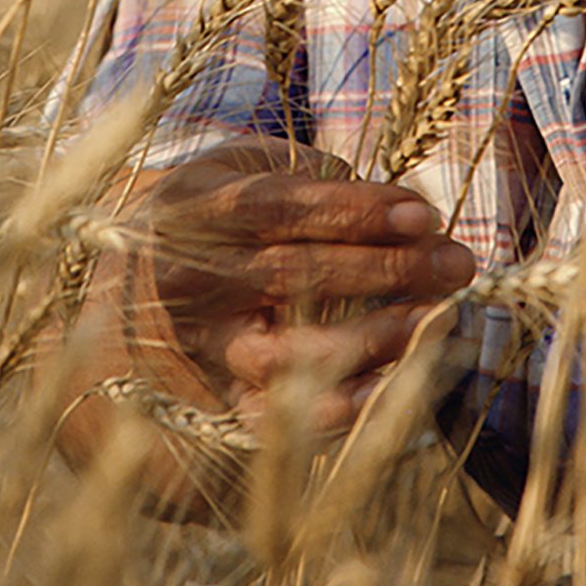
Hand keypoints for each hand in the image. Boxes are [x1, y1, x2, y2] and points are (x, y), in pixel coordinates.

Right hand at [144, 148, 475, 433]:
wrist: (128, 284)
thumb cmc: (216, 212)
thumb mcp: (246, 168)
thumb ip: (314, 178)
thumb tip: (404, 212)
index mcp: (201, 208)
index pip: (284, 208)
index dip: (356, 211)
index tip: (423, 215)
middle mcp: (194, 279)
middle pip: (298, 275)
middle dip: (389, 269)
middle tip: (457, 264)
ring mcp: (203, 344)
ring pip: (288, 352)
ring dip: (372, 338)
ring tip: (437, 321)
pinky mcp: (215, 398)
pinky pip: (276, 417)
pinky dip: (335, 409)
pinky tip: (391, 389)